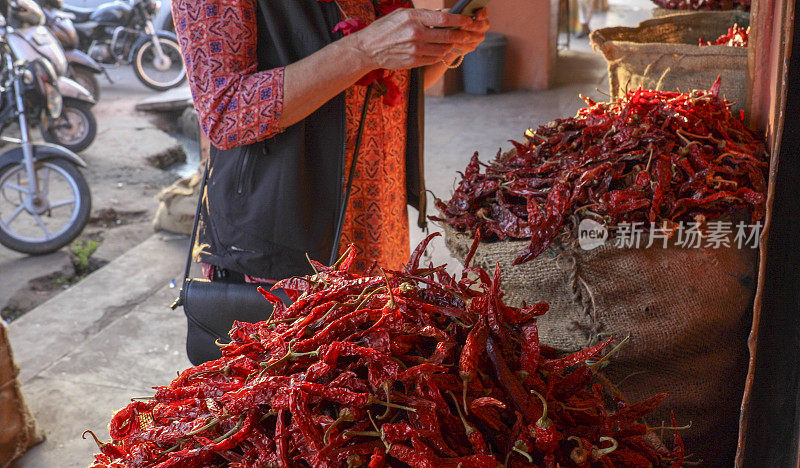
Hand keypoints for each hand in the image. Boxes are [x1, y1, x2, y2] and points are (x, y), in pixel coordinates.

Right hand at [347, 9, 487, 69]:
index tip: (468, 21)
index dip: (459, 21)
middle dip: (461, 35)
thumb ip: (423, 15)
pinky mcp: (414, 61)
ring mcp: (415, 49)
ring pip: (443, 49)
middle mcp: (416, 34)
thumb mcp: (402, 14)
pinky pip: (434, 59)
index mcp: (413, 18)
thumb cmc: (385, 28)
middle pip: (447, 36)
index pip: (444, 19)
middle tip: (468, 34)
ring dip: (451, 46)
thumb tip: (444, 15)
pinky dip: (440, 55)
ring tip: (453, 42)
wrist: (368, 49)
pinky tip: (440, 50)